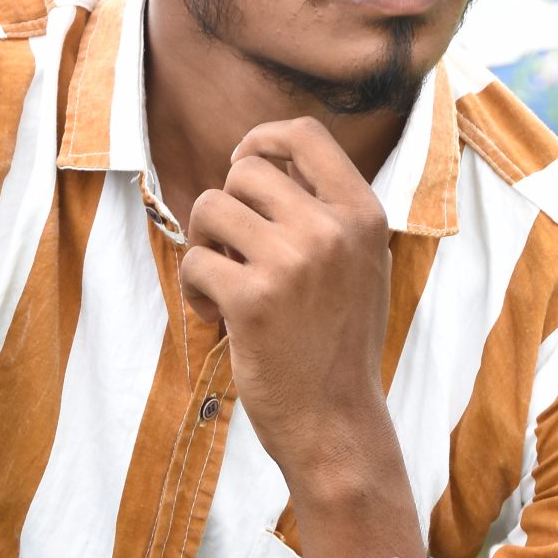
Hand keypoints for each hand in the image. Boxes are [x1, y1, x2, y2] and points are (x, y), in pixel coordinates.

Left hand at [179, 116, 391, 486]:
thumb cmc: (337, 343)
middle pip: (245, 172)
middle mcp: (331, 230)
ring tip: (227, 286)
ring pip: (210, 209)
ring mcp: (292, 263)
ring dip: (206, 247)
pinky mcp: (252, 300)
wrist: (337, 422)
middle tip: (237, 255)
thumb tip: (261, 156)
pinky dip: (195, 290)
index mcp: (362, 215)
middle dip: (227, 209)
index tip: (243, 165)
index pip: (304, 135)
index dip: (262, 140)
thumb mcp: (359, 263)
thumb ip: (325, 210)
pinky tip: (223, 318)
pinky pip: (194, 261)